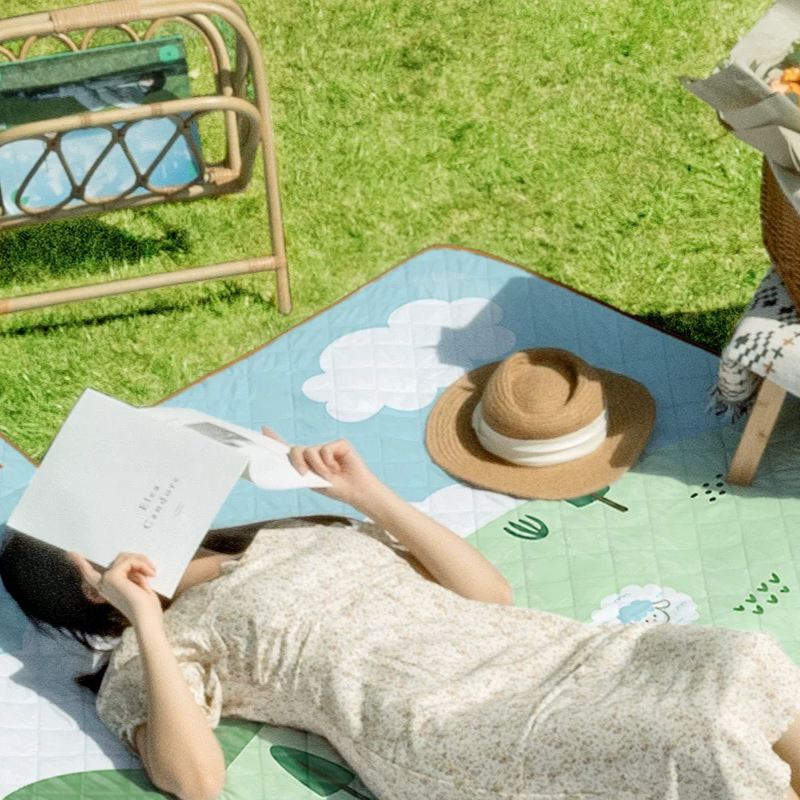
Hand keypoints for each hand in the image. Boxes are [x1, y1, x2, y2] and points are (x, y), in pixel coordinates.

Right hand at [67, 551, 162, 624]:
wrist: (146, 618)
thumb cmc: (146, 606)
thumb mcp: (137, 586)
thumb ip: (130, 575)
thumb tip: (135, 562)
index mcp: (107, 588)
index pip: (90, 574)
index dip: (81, 563)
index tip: (70, 553)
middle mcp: (103, 584)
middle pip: (120, 559)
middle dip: (138, 560)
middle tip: (152, 571)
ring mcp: (106, 580)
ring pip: (126, 558)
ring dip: (142, 563)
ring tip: (151, 574)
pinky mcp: (112, 576)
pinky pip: (130, 561)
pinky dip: (142, 565)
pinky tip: (149, 575)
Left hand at [262, 426, 381, 509]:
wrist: (355, 490)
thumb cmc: (335, 487)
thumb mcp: (312, 481)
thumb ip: (300, 469)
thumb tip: (289, 457)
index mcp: (306, 462)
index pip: (288, 449)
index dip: (276, 439)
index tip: (264, 428)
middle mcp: (315, 452)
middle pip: (296, 449)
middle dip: (297, 461)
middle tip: (304, 473)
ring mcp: (327, 447)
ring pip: (310, 451)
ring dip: (317, 466)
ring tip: (329, 475)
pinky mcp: (339, 443)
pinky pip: (325, 449)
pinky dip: (328, 462)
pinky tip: (337, 467)